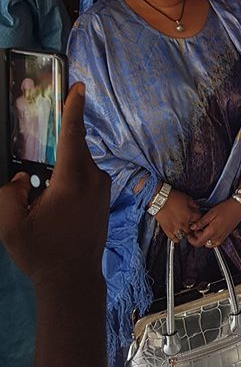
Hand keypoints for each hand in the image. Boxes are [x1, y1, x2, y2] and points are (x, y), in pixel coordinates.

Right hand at [0, 83, 109, 286]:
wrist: (73, 280)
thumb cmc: (42, 254)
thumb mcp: (11, 227)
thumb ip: (9, 194)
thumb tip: (21, 177)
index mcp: (71, 181)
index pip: (72, 136)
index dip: (74, 109)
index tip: (80, 86)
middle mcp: (92, 179)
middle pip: (73, 148)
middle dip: (56, 145)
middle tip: (41, 162)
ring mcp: (102, 188)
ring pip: (77, 163)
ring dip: (60, 169)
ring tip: (43, 201)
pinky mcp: (104, 196)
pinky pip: (84, 176)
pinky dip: (68, 179)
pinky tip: (54, 205)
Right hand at [154, 190, 200, 242]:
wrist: (159, 200)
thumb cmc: (172, 197)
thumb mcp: (187, 198)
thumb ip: (193, 204)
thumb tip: (197, 208)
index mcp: (189, 215)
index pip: (199, 219)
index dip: (200, 218)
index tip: (198, 218)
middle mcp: (184, 223)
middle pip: (193, 230)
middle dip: (194, 228)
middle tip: (193, 226)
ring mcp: (175, 228)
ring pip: (185, 236)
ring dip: (186, 234)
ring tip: (186, 232)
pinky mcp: (168, 230)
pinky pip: (174, 239)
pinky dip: (177, 239)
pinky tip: (178, 236)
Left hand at [187, 199, 240, 247]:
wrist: (238, 208)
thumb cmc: (226, 208)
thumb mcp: (211, 213)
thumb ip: (201, 222)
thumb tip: (192, 227)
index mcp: (212, 232)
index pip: (198, 242)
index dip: (191, 240)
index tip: (188, 234)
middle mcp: (217, 237)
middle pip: (202, 243)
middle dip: (197, 237)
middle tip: (195, 228)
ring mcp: (221, 237)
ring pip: (208, 243)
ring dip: (203, 238)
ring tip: (202, 228)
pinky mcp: (224, 236)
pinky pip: (214, 241)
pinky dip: (209, 238)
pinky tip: (209, 229)